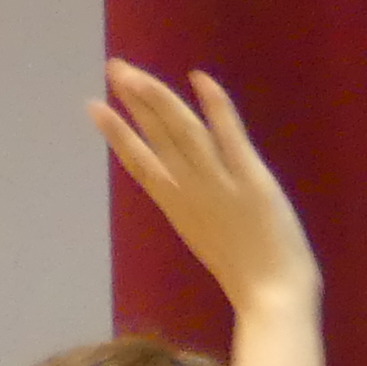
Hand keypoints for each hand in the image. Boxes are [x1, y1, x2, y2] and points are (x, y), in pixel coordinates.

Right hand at [94, 63, 318, 311]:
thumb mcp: (212, 239)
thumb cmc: (249, 279)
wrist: (272, 297)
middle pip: (155, 137)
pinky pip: (229, 135)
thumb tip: (188, 186)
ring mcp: (219, 183)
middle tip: (113, 68)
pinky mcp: (250, 179)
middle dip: (132, 100)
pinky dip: (214, 106)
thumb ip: (200, 210)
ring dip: (156, 98)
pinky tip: (199, 78)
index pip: (140, 162)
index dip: (117, 133)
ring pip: (180, 132)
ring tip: (132, 72)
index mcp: (178, 207)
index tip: (94, 107)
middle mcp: (190, 191)